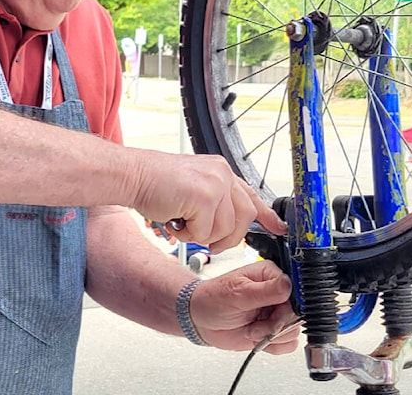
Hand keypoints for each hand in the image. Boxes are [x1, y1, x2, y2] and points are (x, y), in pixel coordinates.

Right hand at [129, 150, 286, 251]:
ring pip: (225, 229)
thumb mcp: (192, 188)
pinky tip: (175, 220)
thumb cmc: (155, 184)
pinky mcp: (204, 196)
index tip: (279, 229)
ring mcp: (215, 183)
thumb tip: (227, 225)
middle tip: (206, 240)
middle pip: (244, 218)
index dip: (267, 216)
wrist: (132, 175)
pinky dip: (188, 234)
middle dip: (227, 238)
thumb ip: (213, 200)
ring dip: (201, 235)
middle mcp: (222, 173)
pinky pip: (205, 231)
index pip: (251, 195)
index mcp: (220, 171)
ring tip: (182, 222)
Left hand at [189, 261, 298, 354]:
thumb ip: (265, 291)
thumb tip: (288, 284)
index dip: (288, 305)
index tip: (275, 313)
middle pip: (297, 313)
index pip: (296, 290)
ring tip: (251, 329)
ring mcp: (276, 312)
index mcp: (270, 274)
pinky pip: (287, 344)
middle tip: (256, 324)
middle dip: (276, 324)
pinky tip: (256, 337)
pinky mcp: (274, 330)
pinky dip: (272, 345)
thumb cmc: (213, 299)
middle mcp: (277, 293)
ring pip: (294, 330)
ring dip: (271, 335)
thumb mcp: (237, 293)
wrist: (201, 319)